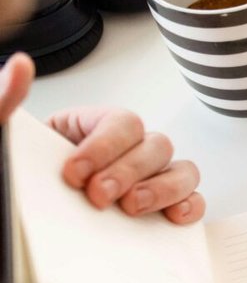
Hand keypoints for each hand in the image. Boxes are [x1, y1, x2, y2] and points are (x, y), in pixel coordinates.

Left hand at [0, 53, 205, 223]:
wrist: (18, 207)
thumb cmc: (18, 170)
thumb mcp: (6, 135)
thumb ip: (5, 100)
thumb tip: (19, 65)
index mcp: (94, 126)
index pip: (123, 123)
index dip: (106, 147)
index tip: (74, 173)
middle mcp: (128, 149)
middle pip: (157, 146)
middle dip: (130, 172)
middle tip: (99, 196)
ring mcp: (148, 179)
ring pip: (183, 171)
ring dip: (163, 189)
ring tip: (131, 208)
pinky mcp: (159, 208)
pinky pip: (192, 200)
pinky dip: (190, 206)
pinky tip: (171, 217)